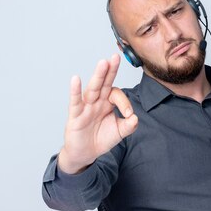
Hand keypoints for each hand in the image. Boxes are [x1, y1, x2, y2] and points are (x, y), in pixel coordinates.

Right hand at [57, 54, 137, 173]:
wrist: (85, 153)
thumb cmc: (101, 139)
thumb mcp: (119, 132)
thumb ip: (129, 125)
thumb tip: (135, 118)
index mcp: (107, 103)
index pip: (117, 94)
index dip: (124, 102)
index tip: (128, 114)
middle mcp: (97, 101)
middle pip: (104, 83)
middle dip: (110, 70)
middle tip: (115, 57)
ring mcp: (85, 107)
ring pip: (92, 89)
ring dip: (98, 76)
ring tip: (103, 63)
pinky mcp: (75, 116)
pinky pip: (75, 101)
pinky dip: (75, 91)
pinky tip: (76, 79)